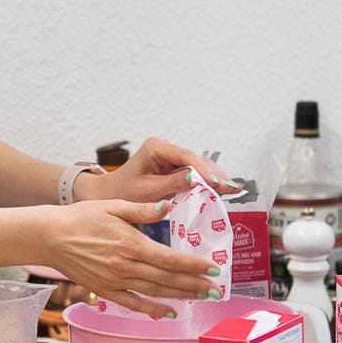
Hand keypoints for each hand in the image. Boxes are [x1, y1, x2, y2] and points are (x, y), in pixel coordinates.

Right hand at [47, 198, 222, 317]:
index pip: (170, 258)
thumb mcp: (113, 206)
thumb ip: (142, 209)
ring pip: (154, 291)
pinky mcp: (105, 290)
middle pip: (167, 278)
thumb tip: (167, 206)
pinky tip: (168, 312)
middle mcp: (125, 266)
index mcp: (130, 243)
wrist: (50, 236)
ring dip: (180, 296)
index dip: (194, 266)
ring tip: (200, 298)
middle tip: (216, 289)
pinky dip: (151, 310)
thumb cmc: (81, 217)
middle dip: (194, 284)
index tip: (213, 269)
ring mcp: (115, 281)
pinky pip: (132, 303)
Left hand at [73, 136, 239, 204]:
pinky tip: (221, 189)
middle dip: (214, 174)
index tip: (216, 184)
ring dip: (214, 178)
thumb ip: (172, 184)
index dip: (203, 170)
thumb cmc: (123, 192)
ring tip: (232, 189)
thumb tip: (198, 179)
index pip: (186, 156)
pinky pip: (193, 172)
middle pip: (196, 159)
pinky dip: (206, 181)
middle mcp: (165, 148)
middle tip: (232, 188)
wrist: (110, 194)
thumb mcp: (148, 191)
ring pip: (198, 165)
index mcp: (156, 148)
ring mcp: (170, 156)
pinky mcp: (173, 167)